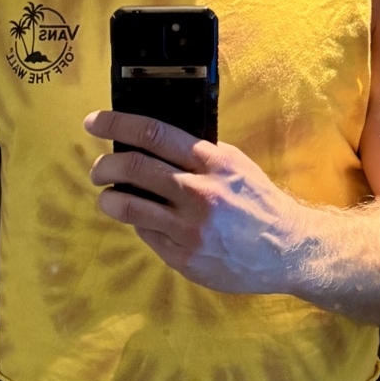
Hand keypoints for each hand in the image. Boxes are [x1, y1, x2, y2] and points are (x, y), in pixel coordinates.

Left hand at [85, 110, 310, 296]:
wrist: (286, 249)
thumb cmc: (258, 202)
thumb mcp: (235, 165)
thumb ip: (198, 154)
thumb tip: (151, 141)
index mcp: (213, 162)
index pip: (154, 134)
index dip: (116, 124)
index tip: (93, 122)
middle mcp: (200, 193)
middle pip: (133, 168)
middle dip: (104, 166)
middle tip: (98, 170)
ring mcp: (190, 229)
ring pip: (129, 207)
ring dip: (109, 199)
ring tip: (107, 197)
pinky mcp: (184, 257)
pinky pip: (146, 235)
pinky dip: (138, 224)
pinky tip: (144, 221)